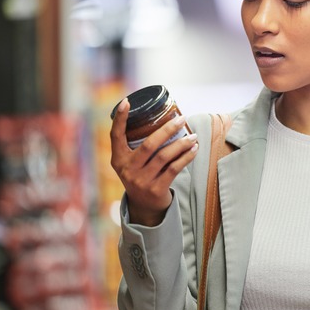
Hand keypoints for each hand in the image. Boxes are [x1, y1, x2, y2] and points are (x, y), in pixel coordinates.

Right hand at [110, 98, 198, 225]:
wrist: (144, 207)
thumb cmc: (141, 175)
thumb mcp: (132, 163)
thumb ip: (138, 145)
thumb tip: (162, 118)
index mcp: (118, 159)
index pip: (116, 136)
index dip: (120, 119)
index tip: (126, 102)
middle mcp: (127, 169)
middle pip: (149, 144)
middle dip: (167, 129)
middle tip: (181, 119)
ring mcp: (141, 180)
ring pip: (164, 156)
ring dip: (182, 144)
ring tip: (194, 136)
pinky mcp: (156, 189)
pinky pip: (174, 169)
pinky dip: (186, 157)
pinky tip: (194, 149)